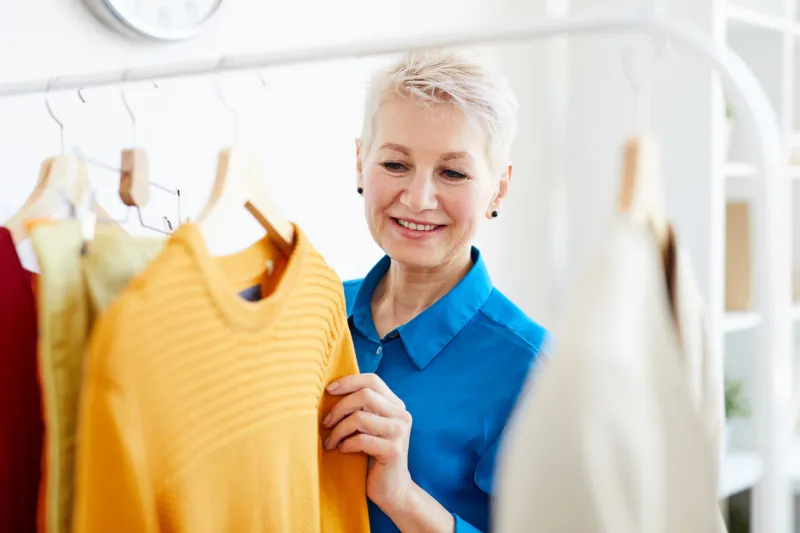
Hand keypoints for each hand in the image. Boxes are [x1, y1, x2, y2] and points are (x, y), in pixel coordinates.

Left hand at [322, 373, 412, 511]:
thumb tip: (332, 391)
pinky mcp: (393, 451)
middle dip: (339, 407)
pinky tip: (341, 450)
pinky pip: (361, 440)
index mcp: (396, 405)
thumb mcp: (371, 427)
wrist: (393, 488)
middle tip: (326, 422)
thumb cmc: (375, 455)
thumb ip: (362, 409)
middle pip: (365, 395)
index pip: (372, 380)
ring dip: (338, 430)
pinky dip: (345, 444)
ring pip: (360, 418)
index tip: (329, 389)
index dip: (349, 381)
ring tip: (331, 441)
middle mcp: (401, 415)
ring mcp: (399, 432)